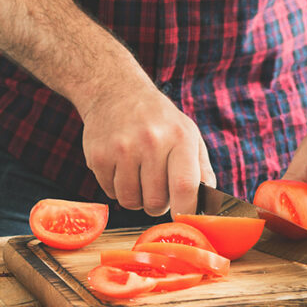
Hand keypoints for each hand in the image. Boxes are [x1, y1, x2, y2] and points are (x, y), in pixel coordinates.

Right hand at [80, 77, 215, 216]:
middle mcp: (150, 141)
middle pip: (155, 202)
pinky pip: (110, 193)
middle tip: (157, 188)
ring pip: (130, 201)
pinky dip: (117, 188)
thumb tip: (208, 205)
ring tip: (139, 176)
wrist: (116, 92)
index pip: (185, 187)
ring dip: (136, 197)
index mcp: (179, 137)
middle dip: (158, 205)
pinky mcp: (98, 156)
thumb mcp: (188, 133)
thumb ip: (202, 169)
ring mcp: (121, 149)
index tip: (182, 215)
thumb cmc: (159, 119)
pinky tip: (122, 167)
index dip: (185, 210)